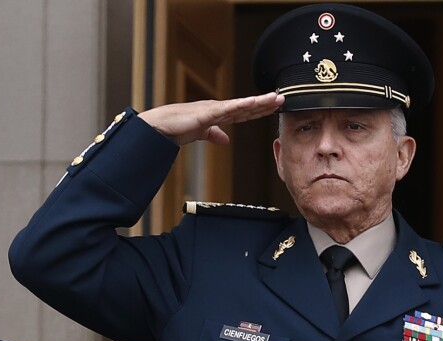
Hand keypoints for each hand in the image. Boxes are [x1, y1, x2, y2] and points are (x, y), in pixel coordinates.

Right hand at [138, 93, 283, 145]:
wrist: (160, 127)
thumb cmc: (176, 128)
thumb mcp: (199, 134)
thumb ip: (213, 135)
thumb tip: (224, 140)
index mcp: (217, 115)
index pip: (243, 113)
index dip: (259, 110)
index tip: (273, 107)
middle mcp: (218, 109)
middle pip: (247, 107)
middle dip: (265, 104)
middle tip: (283, 99)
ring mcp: (214, 109)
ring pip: (242, 105)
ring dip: (260, 102)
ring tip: (276, 98)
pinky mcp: (208, 112)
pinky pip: (229, 108)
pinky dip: (243, 105)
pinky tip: (255, 102)